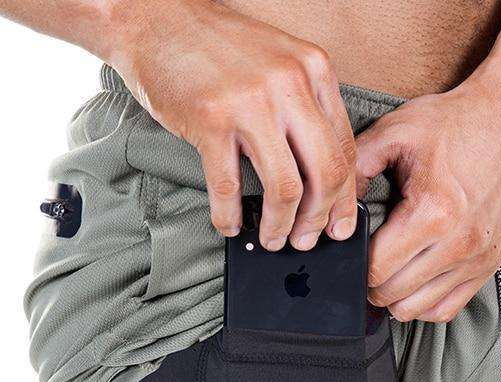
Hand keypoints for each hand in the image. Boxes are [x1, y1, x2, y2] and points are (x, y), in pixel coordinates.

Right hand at [107, 0, 356, 249]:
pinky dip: (230, 215)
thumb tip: (322, 176)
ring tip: (273, 240)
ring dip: (280, 225)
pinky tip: (230, 224)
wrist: (154, 17)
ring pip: (285, 187)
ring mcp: (251, 102)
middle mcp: (290, 85)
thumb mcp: (279, 66)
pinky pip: (228, 186)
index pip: (346, 150)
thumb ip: (305, 110)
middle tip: (308, 240)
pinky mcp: (211, 119)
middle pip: (326, 173)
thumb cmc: (216, 48)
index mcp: (314, 71)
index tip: (339, 225)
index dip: (345, 199)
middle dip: (320, 219)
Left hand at [355, 83, 500, 321]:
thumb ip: (356, 166)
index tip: (354, 246)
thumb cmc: (454, 125)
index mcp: (433, 213)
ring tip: (389, 271)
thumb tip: (334, 206)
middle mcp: (458, 244)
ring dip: (394, 296)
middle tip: (367, 257)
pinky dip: (422, 304)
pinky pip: (445, 310)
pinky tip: (413, 282)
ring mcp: (476, 259)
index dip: (355, 262)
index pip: (376, 268)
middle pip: (392, 294)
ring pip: (415, 309)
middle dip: (370, 281)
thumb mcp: (396, 131)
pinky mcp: (487, 266)